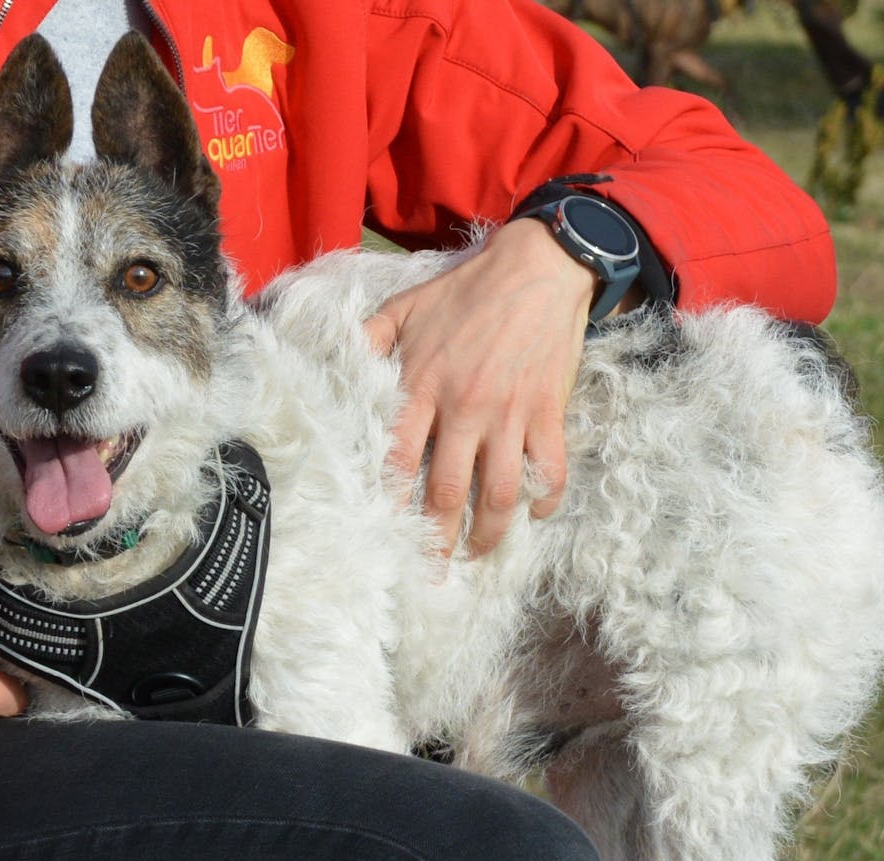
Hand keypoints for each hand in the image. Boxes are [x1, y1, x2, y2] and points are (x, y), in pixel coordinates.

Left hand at [362, 219, 592, 557]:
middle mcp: (465, 407)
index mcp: (423, 385)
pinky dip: (542, 500)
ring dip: (488, 533)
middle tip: (431, 572)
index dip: (391, 503)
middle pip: (447, 491)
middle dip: (438, 539)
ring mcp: (510, 413)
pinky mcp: (548, 412)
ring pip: (499, 492)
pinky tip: (533, 515)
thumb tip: (335, 365)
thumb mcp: (406, 307)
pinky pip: (549, 470)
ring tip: (477, 553)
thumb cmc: (468, 289)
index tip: (384, 535)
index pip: (398, 459)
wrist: (539, 266)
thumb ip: (369, 341)